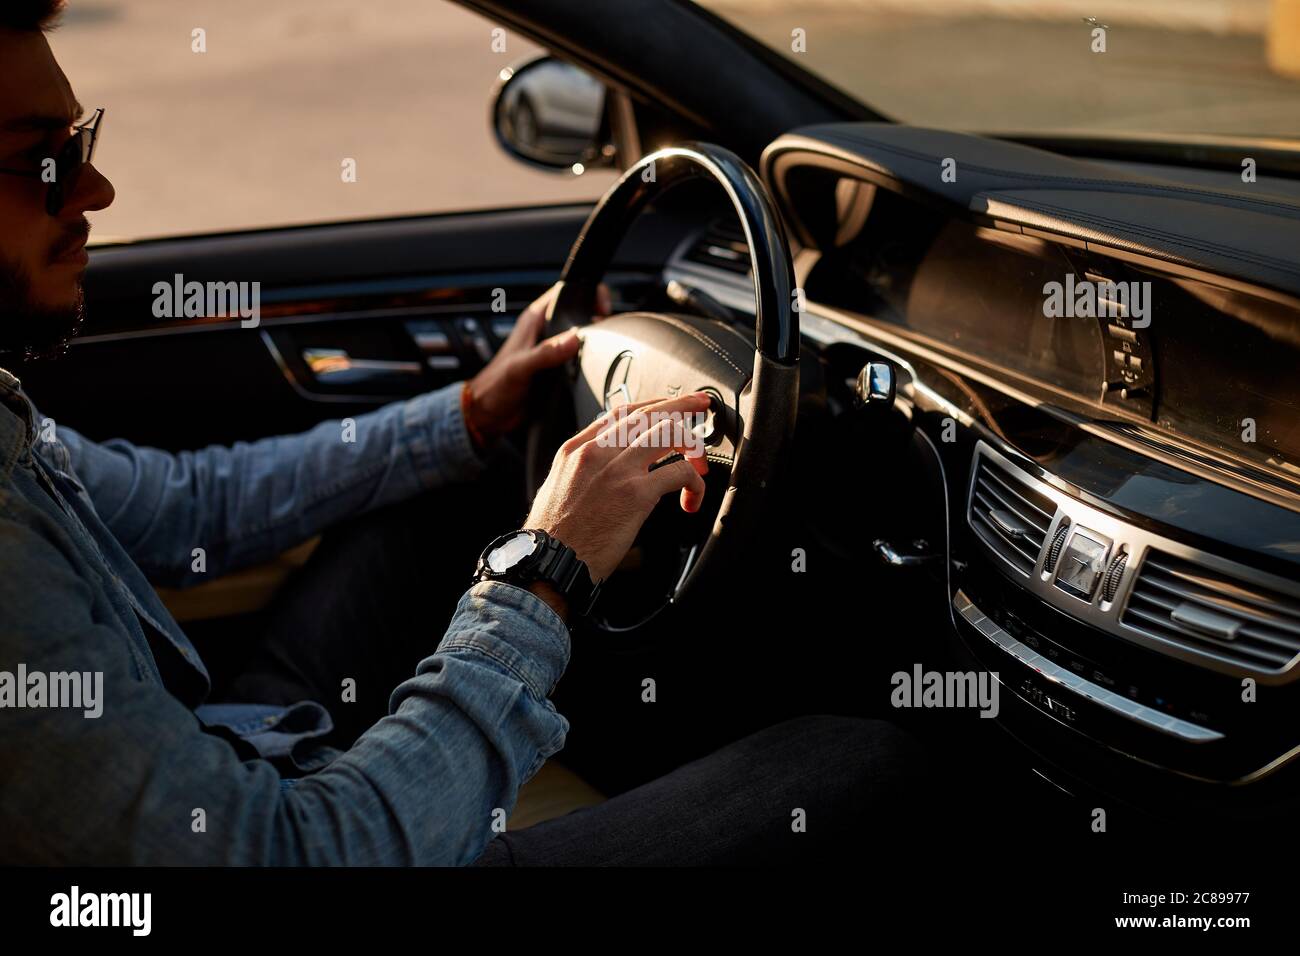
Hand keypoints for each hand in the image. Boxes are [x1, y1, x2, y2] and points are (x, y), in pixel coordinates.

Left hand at [464, 281, 611, 445]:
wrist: (488, 414)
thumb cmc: (494, 387)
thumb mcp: (521, 367)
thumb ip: (545, 352)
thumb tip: (573, 339)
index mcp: (534, 321)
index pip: (564, 293)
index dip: (585, 293)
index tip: (602, 308)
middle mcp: (544, 332)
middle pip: (577, 315)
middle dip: (594, 320)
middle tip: (606, 333)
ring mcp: (551, 350)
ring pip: (580, 337)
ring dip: (592, 343)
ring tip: (601, 351)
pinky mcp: (556, 369)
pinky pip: (578, 359)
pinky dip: (587, 361)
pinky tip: (591, 369)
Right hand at [524, 393, 711, 584]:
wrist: (549, 563)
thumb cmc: (553, 538)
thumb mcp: (556, 489)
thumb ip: (581, 472)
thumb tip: (603, 470)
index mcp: (575, 450)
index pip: (621, 412)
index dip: (652, 405)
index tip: (669, 406)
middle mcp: (595, 452)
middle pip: (648, 413)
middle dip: (681, 406)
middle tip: (700, 406)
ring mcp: (617, 470)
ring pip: (668, 432)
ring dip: (692, 444)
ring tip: (699, 462)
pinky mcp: (636, 493)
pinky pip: (680, 472)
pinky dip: (695, 483)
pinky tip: (692, 499)